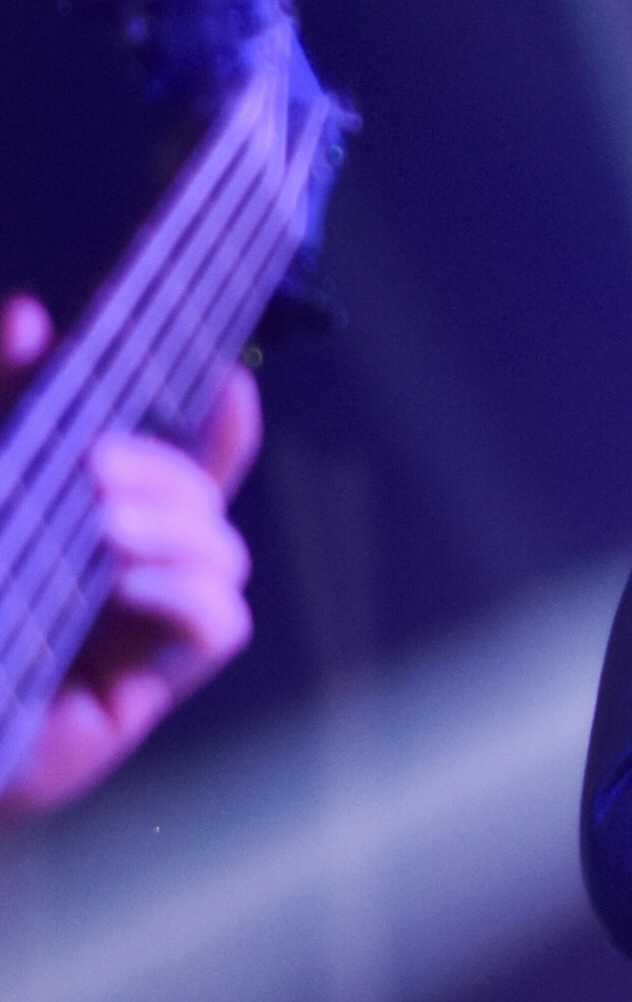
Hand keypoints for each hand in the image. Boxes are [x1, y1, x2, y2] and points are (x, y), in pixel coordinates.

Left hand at [0, 295, 261, 818]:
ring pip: (224, 554)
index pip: (175, 462)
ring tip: (104, 531)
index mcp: (85, 518)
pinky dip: (187, 592)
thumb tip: (33, 316)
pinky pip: (218, 625)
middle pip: (203, 498)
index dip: (218, 425)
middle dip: (167, 469)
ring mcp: (137, 627)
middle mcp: (122, 568)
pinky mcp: (142, 685)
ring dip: (174, 528)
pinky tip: (125, 585)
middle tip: (94, 469)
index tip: (229, 383)